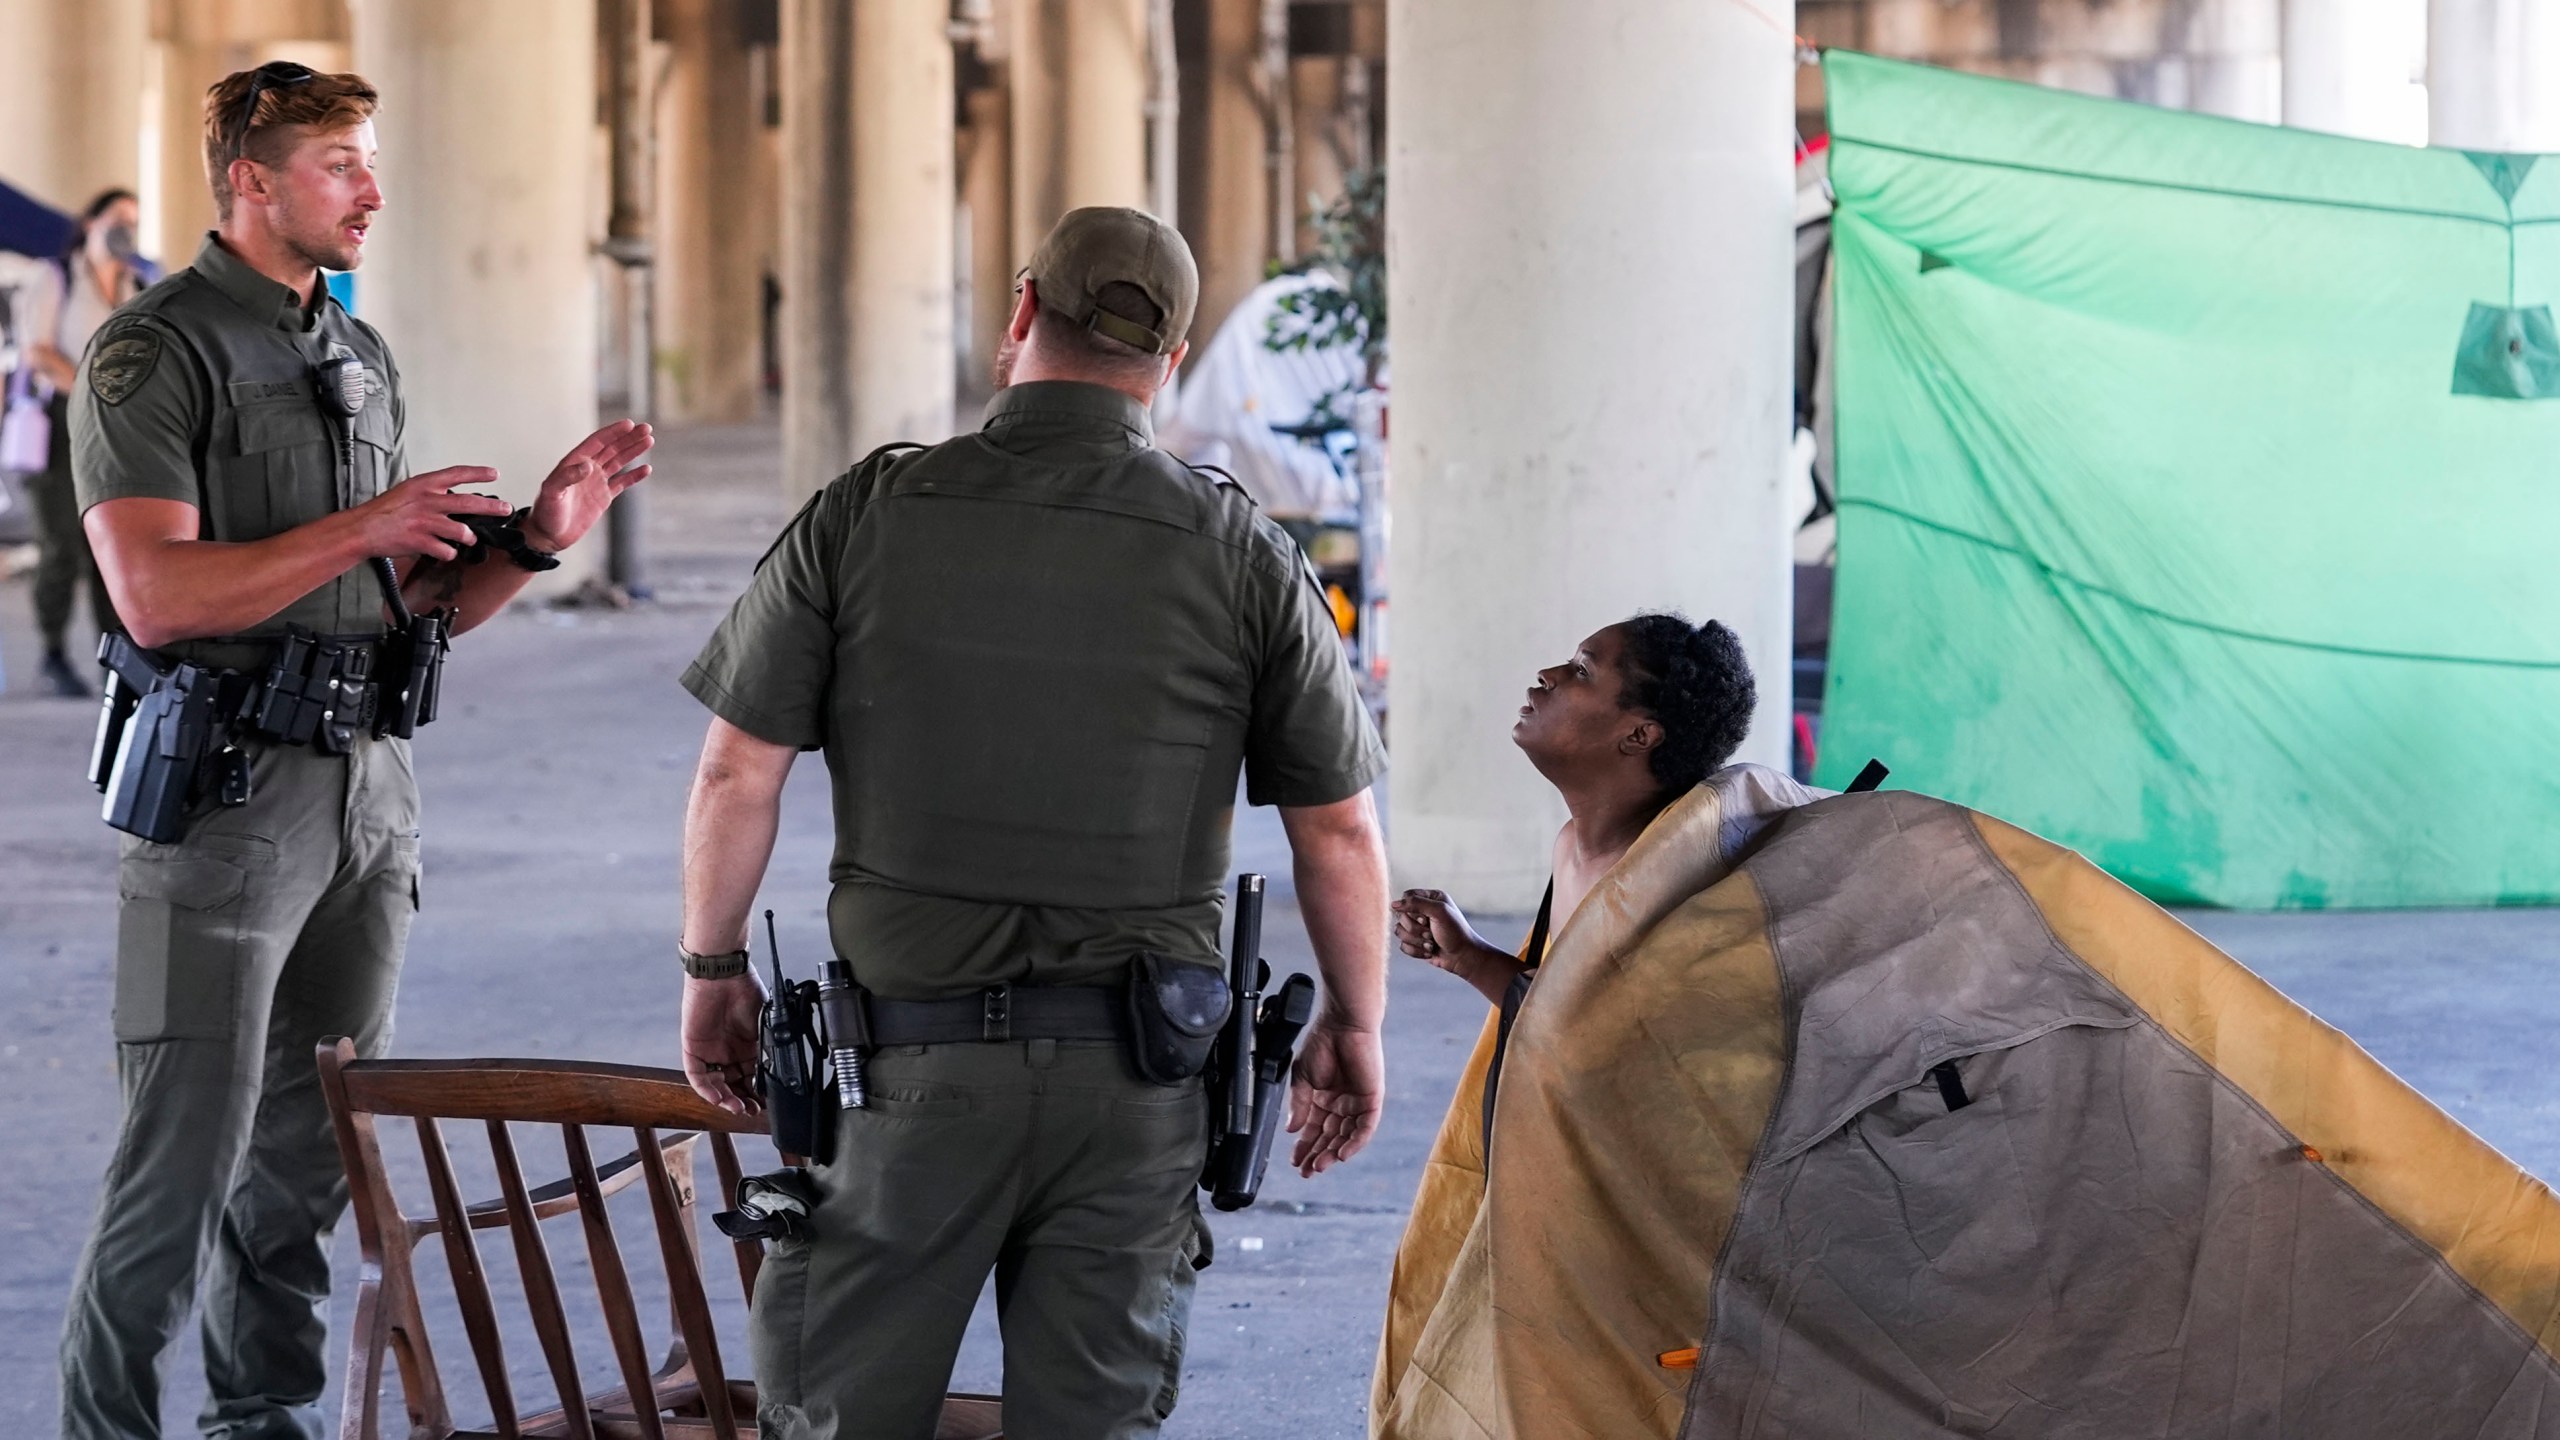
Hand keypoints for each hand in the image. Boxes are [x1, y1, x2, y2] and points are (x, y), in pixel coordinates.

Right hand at [355, 466, 507, 561]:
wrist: (361, 529)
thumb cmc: (384, 511)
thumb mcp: (408, 491)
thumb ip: (431, 493)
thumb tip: (455, 500)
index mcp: (423, 485)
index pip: (456, 473)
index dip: (478, 473)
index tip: (494, 474)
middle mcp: (427, 501)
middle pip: (468, 503)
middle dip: (491, 508)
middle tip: (506, 509)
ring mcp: (425, 522)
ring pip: (461, 531)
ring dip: (468, 537)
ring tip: (468, 539)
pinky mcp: (420, 541)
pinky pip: (447, 551)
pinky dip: (448, 553)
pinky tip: (442, 551)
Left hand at [520, 420, 652, 552]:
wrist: (548, 535)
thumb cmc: (546, 512)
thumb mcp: (552, 493)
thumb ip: (567, 477)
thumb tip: (589, 465)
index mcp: (574, 462)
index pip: (597, 442)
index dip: (613, 432)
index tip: (629, 424)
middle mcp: (587, 469)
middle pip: (611, 448)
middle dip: (629, 438)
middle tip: (647, 428)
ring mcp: (596, 483)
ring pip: (619, 462)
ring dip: (633, 451)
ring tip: (649, 440)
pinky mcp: (603, 498)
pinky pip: (622, 483)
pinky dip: (634, 476)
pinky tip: (646, 468)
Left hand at [681, 973, 763, 1115]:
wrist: (723, 972)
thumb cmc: (745, 989)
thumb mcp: (764, 1023)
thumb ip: (767, 1047)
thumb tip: (776, 1072)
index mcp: (747, 1046)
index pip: (752, 1077)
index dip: (758, 1092)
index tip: (766, 1103)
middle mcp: (728, 1052)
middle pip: (734, 1085)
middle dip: (744, 1100)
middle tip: (754, 1111)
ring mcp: (710, 1051)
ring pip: (715, 1085)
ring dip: (726, 1099)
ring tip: (738, 1107)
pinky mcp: (693, 1048)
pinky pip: (698, 1075)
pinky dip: (707, 1089)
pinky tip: (719, 1097)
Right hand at [1286, 1016, 1382, 1176]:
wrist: (1343, 1023)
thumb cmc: (1323, 1042)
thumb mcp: (1302, 1077)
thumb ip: (1298, 1105)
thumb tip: (1292, 1130)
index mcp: (1323, 1098)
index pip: (1314, 1129)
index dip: (1304, 1146)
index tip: (1294, 1161)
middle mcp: (1341, 1103)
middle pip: (1329, 1137)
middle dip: (1317, 1154)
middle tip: (1306, 1171)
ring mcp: (1357, 1102)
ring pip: (1346, 1136)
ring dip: (1333, 1153)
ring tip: (1318, 1166)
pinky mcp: (1371, 1099)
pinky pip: (1365, 1128)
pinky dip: (1354, 1142)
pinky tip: (1341, 1154)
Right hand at [1395, 888, 1527, 1005]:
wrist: (1463, 957)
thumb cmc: (1455, 932)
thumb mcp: (1439, 912)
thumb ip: (1416, 903)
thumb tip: (1393, 904)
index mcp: (1431, 898)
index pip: (1406, 897)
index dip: (1411, 910)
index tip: (1425, 919)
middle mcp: (1423, 911)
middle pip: (1401, 916)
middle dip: (1415, 929)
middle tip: (1431, 934)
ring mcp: (1418, 928)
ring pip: (1399, 931)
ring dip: (1416, 941)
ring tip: (1431, 944)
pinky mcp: (1416, 942)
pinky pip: (1402, 945)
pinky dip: (1416, 951)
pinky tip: (1429, 952)